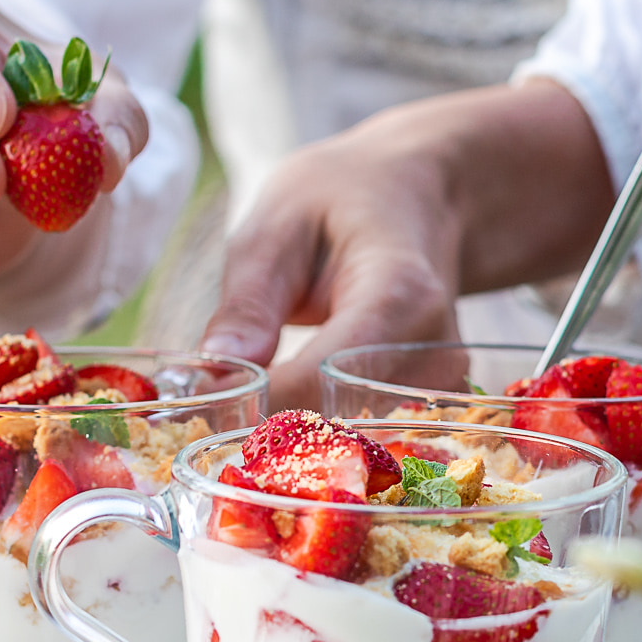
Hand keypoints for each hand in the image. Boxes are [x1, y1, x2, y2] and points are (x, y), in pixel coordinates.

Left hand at [201, 79, 612, 409]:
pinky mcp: (434, 405)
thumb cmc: (342, 200)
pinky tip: (290, 410)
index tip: (200, 412)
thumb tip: (215, 377)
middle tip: (212, 422)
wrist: (416, 197)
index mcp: (398, 296)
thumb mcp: (278, 225)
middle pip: (342, 426)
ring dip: (293, 443)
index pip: (323, 381)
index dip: (257, 408)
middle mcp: (433, 352)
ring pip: (354, 444)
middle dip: (271, 435)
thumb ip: (250, 300)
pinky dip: (321, 438)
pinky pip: (369, 440)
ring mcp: (442, 384)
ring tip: (250, 406)